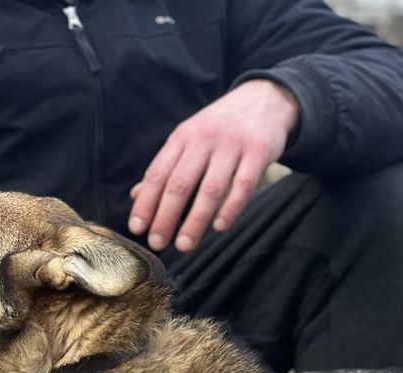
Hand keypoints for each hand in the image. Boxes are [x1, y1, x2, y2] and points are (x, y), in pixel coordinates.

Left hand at [128, 80, 298, 252]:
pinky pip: (243, 186)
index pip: (158, 173)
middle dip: (165, 217)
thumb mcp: (190, 138)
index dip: (146, 202)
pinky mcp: (258, 152)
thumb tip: (137, 195)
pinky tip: (219, 227)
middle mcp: (204, 139)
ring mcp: (232, 145)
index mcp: (183, 136)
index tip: (137, 228)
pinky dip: (230, 209)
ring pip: (210, 188)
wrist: (265, 98)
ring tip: (184, 245)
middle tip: (157, 243)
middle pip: (180, 183)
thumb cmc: (221, 126)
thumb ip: (167, 166)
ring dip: (195, 221)